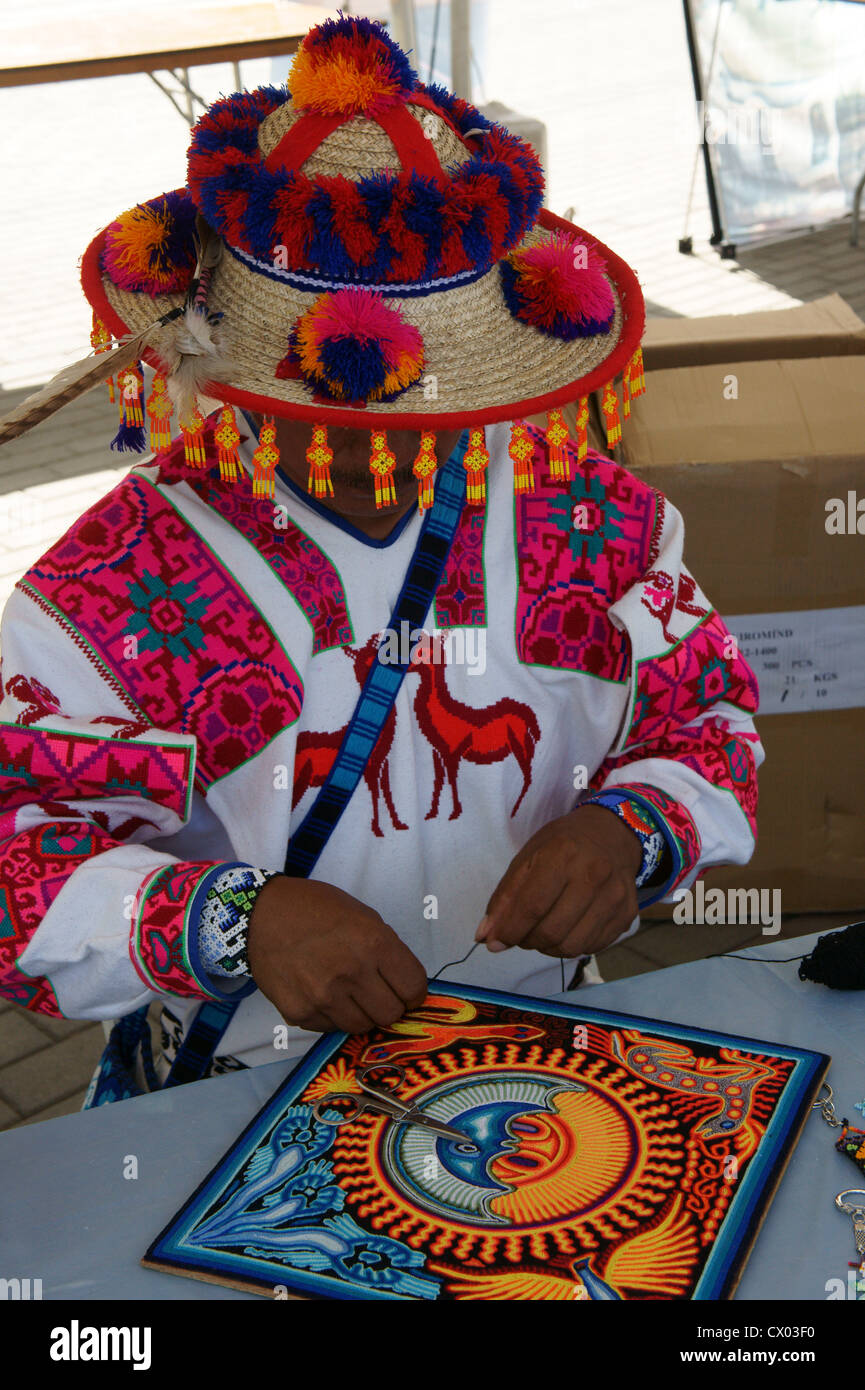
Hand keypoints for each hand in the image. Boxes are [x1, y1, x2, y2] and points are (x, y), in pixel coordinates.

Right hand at [247, 877, 427, 1033]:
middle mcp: (351, 972)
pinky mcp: (300, 1013)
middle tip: (376, 994)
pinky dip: (332, 1016)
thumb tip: (406, 987)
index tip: (405, 991)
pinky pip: (330, 1028)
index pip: (414, 989)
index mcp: (374, 942)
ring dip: (360, 1013)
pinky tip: (322, 993)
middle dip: (389, 1006)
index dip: (413, 993)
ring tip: (347, 992)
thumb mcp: (363, 916)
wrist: (262, 915)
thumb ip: (387, 951)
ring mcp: (324, 996)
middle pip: (391, 1014)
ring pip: (362, 1027)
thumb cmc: (317, 910)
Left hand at [476, 805, 642, 958]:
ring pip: (571, 946)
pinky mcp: (626, 914)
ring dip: (547, 948)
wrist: (612, 835)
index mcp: (564, 853)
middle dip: (527, 941)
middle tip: (521, 934)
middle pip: (551, 931)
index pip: (532, 906)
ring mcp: (615, 896)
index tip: (495, 941)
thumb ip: (505, 897)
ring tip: (542, 932)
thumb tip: (486, 936)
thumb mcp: (528, 856)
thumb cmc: (564, 844)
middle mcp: (594, 874)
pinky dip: (570, 947)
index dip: (509, 930)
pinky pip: (590, 947)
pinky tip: (565, 929)